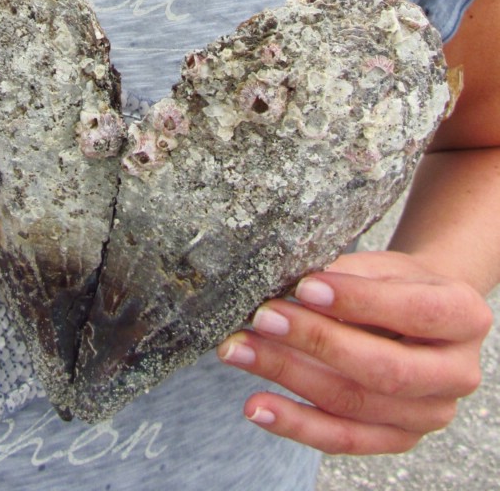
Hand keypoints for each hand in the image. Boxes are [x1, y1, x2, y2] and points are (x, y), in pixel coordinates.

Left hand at [217, 250, 492, 454]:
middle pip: (382, 368)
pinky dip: (294, 423)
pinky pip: (342, 439)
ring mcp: (428, 415)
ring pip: (354, 404)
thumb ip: (350, 275)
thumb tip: (291, 282)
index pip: (412, 311)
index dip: (358, 301)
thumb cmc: (400, 284)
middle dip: (316, 342)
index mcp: (463, 316)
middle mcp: (456, 374)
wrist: (424, 317)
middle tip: (264, 317)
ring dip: (289, 376)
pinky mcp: (397, 439)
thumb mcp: (388, 265)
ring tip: (241, 351)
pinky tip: (256, 405)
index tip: (305, 286)